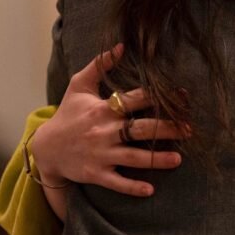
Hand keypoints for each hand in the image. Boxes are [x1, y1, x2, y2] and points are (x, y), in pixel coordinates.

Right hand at [32, 45, 189, 196]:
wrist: (46, 147)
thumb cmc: (67, 113)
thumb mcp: (78, 85)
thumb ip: (99, 65)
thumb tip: (121, 45)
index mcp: (102, 108)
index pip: (134, 99)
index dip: (159, 97)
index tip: (182, 97)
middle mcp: (103, 131)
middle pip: (139, 129)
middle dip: (165, 129)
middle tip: (188, 130)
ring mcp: (100, 154)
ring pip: (132, 157)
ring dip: (156, 159)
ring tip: (178, 159)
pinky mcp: (95, 173)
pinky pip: (116, 182)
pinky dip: (132, 187)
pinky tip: (150, 189)